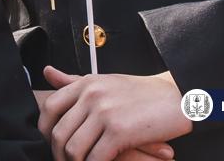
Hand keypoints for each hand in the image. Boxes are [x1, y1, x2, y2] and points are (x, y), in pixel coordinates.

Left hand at [38, 66, 190, 160]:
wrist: (178, 97)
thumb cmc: (141, 94)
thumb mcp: (104, 81)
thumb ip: (74, 81)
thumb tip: (46, 71)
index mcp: (85, 83)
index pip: (49, 107)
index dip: (45, 130)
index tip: (53, 144)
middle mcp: (90, 95)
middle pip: (58, 133)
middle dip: (59, 155)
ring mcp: (103, 112)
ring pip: (73, 149)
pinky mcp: (118, 130)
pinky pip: (95, 158)